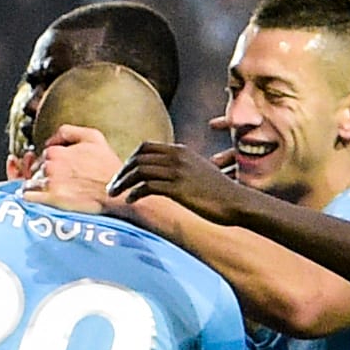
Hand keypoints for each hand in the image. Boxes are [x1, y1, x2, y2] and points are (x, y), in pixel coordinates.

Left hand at [31, 124, 124, 211]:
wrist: (117, 194)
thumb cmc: (107, 166)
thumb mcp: (93, 137)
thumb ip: (67, 132)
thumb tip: (49, 140)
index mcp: (56, 151)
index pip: (43, 155)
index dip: (51, 162)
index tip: (62, 170)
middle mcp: (50, 166)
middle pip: (37, 170)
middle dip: (44, 174)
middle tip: (61, 182)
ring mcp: (50, 184)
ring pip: (31, 184)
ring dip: (38, 187)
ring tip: (55, 192)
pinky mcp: (52, 201)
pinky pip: (29, 198)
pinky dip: (32, 198)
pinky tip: (43, 199)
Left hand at [110, 141, 250, 222]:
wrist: (237, 203)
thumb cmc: (219, 193)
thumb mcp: (200, 172)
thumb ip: (182, 169)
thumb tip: (166, 178)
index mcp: (181, 151)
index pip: (146, 147)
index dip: (130, 160)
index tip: (124, 174)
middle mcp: (177, 157)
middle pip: (138, 157)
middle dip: (122, 172)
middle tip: (113, 186)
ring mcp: (177, 172)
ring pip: (139, 171)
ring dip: (123, 183)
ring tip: (115, 194)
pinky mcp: (178, 188)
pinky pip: (147, 186)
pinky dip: (134, 192)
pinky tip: (130, 200)